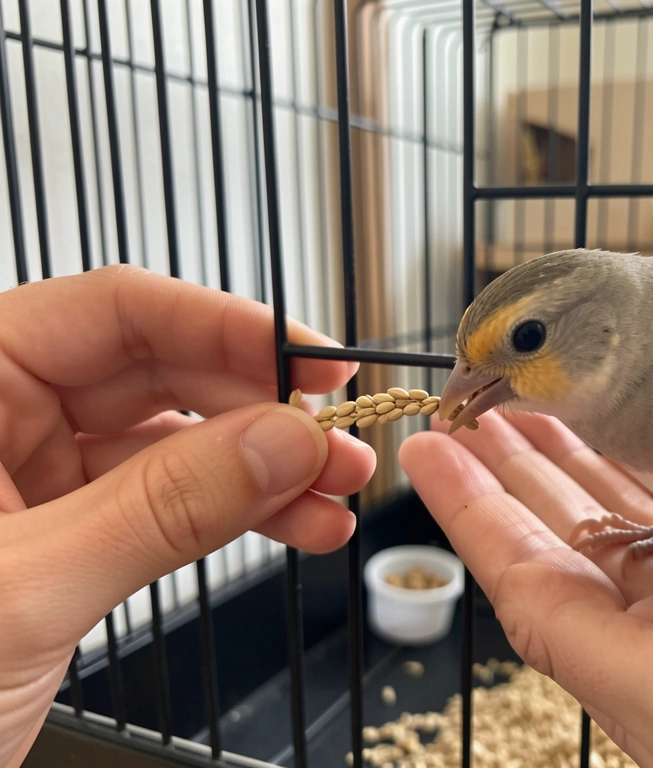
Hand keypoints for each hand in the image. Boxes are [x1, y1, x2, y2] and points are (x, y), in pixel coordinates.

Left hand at [0, 266, 375, 767]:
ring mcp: (32, 478)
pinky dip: (236, 516)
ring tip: (337, 493)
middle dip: (262, 410)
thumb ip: (162, 508)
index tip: (312, 365)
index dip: (226, 326)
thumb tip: (283, 441)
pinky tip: (295, 527)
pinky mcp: (67, 536)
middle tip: (339, 441)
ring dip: (265, 468)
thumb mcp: (23, 592)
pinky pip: (169, 504)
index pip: (111, 312)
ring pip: (175, 444)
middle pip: (160, 374)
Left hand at [399, 410, 652, 767]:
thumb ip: (587, 642)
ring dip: (593, 461)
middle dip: (526, 471)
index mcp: (637, 667)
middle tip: (486, 407)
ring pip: (648, 516)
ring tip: (550, 407)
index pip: (526, 573)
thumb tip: (505, 583)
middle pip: (578, 536)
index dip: (472, 510)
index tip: (427, 450)